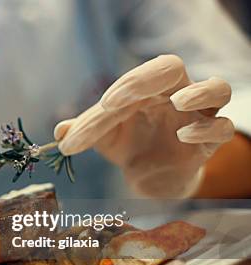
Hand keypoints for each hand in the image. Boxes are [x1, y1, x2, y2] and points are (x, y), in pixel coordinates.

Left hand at [55, 55, 234, 197]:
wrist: (149, 178)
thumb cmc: (128, 146)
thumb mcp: (103, 138)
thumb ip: (83, 131)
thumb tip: (59, 131)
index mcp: (148, 89)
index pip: (138, 77)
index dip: (123, 86)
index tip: (103, 107)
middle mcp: (175, 95)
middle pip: (172, 68)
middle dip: (146, 78)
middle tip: (116, 101)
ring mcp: (197, 117)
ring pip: (218, 89)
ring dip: (199, 92)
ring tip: (177, 102)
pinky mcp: (209, 144)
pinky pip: (223, 128)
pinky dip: (207, 129)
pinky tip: (184, 135)